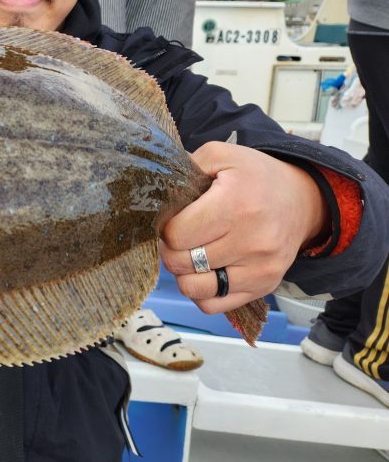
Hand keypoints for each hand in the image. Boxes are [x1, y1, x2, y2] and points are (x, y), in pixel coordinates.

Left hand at [159, 142, 328, 313]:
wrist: (303, 200)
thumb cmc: (255, 178)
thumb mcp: (221, 156)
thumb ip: (185, 168)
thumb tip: (157, 192)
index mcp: (235, 205)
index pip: (177, 235)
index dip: (166, 227)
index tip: (175, 218)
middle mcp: (251, 241)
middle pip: (181, 262)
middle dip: (171, 249)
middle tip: (180, 235)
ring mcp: (260, 269)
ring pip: (193, 289)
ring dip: (184, 273)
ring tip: (191, 254)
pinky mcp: (263, 287)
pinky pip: (214, 305)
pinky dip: (201, 292)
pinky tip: (205, 271)